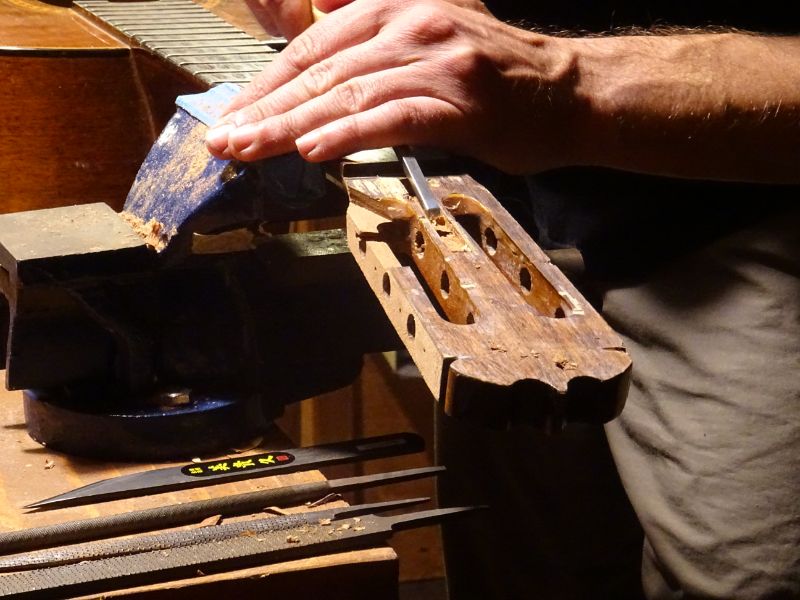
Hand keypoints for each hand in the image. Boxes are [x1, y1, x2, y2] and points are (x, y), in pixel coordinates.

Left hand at [206, 0, 582, 173]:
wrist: (566, 92)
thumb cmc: (494, 76)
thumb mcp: (432, 31)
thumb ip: (375, 33)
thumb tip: (322, 41)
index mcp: (395, 4)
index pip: (313, 46)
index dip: (266, 85)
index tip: (232, 116)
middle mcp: (410, 22)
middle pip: (321, 69)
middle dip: (265, 109)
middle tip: (223, 140)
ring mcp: (435, 60)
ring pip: (348, 93)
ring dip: (291, 125)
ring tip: (249, 150)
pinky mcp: (459, 102)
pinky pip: (394, 116)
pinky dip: (350, 132)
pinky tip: (314, 149)